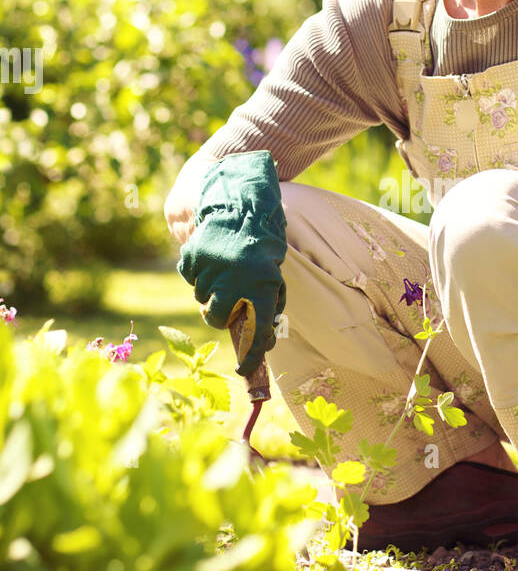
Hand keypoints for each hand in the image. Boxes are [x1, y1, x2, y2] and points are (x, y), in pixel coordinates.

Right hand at [178, 151, 287, 376]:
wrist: (242, 202)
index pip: (256, 331)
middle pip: (216, 318)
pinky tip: (210, 258)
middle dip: (220, 317)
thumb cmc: (263, 243)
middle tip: (225, 309)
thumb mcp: (275, 272)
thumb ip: (269, 302)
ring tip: (223, 271)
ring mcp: (210, 268)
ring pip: (201, 297)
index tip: (243, 369)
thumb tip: (264, 337)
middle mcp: (234, 280)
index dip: (250, 355)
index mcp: (261, 286)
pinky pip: (189, 276)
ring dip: (210, 290)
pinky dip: (197, 272)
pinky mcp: (192, 256)